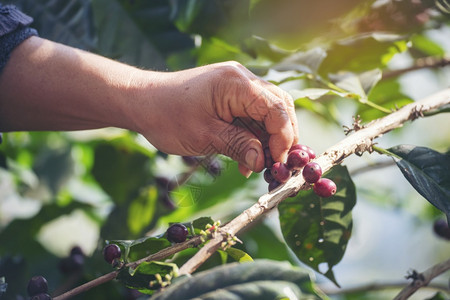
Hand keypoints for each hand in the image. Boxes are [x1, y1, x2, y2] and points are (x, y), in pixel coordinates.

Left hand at [133, 61, 298, 175]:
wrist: (142, 102)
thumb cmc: (167, 116)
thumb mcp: (204, 136)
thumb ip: (238, 146)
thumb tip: (264, 162)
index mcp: (237, 84)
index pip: (277, 109)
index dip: (284, 139)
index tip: (279, 164)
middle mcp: (242, 79)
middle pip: (279, 107)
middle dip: (282, 138)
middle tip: (276, 165)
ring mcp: (236, 85)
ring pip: (268, 112)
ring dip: (267, 139)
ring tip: (259, 166)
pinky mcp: (230, 95)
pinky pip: (252, 115)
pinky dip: (253, 136)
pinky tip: (247, 158)